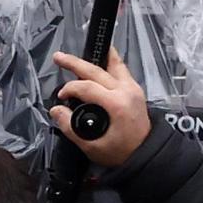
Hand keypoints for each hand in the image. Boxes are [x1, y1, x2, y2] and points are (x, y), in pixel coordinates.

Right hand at [50, 50, 153, 166]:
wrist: (146, 154)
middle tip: (58, 57)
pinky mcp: (135, 90)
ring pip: (114, 65)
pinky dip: (110, 62)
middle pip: (97, 70)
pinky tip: (102, 60)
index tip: (60, 98)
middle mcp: (126, 91)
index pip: (86, 87)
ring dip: (97, 57)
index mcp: (116, 103)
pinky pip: (121, 70)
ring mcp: (133, 88)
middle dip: (75, 63)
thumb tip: (56, 110)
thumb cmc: (120, 152)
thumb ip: (69, 126)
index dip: (68, 89)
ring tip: (88, 48)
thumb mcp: (90, 145)